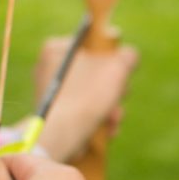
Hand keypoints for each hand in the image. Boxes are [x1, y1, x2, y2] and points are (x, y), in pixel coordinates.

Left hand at [30, 37, 137, 162]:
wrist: (63, 136)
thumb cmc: (87, 98)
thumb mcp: (116, 68)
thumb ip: (127, 56)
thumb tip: (129, 56)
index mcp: (58, 49)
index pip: (93, 44)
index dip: (113, 56)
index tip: (122, 70)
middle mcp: (49, 69)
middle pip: (95, 72)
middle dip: (114, 89)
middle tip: (120, 95)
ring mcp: (52, 95)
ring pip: (92, 96)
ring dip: (111, 108)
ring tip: (114, 118)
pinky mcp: (56, 117)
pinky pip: (84, 112)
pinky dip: (98, 121)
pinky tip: (107, 129)